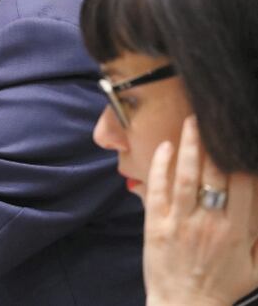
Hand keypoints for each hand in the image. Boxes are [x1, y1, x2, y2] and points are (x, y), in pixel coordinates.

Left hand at [143, 116, 257, 305]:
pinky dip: (160, 166)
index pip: (242, 183)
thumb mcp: (255, 265)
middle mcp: (209, 222)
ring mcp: (180, 222)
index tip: (238, 137)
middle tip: (212, 116)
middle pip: (214, 173)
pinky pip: (157, 189)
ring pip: (185, 176)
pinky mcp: (155, 225)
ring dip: (188, 145)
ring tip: (190, 121)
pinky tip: (163, 147)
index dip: (240, 157)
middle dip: (214, 142)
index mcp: (237, 231)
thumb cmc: (222, 288)